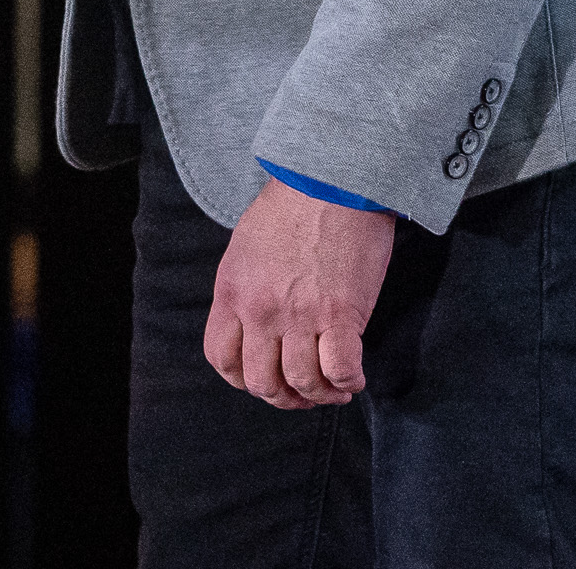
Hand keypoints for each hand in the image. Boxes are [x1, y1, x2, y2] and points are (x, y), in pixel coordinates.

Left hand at [205, 175, 393, 409]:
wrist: (332, 178)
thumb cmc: (293, 204)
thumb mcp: (247, 247)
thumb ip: (246, 289)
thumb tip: (258, 326)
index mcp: (232, 291)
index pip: (221, 359)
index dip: (243, 380)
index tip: (265, 379)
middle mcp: (260, 310)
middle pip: (260, 382)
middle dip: (282, 397)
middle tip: (302, 393)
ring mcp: (299, 315)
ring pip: (301, 382)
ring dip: (319, 395)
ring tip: (333, 388)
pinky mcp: (340, 314)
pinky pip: (339, 369)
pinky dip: (347, 382)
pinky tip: (353, 378)